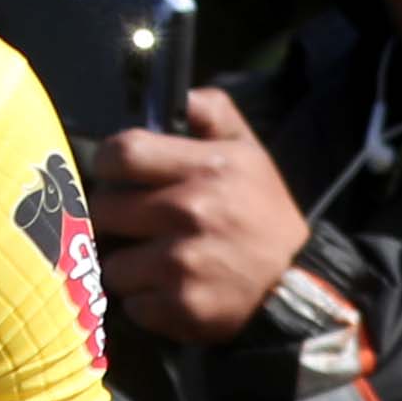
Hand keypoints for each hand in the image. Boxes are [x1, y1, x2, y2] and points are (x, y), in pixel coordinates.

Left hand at [88, 86, 308, 345]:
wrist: (297, 283)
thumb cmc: (262, 211)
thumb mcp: (248, 150)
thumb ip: (212, 111)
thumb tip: (177, 94)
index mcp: (204, 168)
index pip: (121, 153)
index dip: (109, 164)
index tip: (117, 176)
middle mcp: (190, 212)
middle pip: (104, 208)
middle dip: (115, 217)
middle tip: (137, 224)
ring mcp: (183, 263)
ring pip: (112, 262)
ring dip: (129, 265)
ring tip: (157, 262)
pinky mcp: (181, 306)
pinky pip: (131, 304)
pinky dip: (145, 303)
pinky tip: (171, 292)